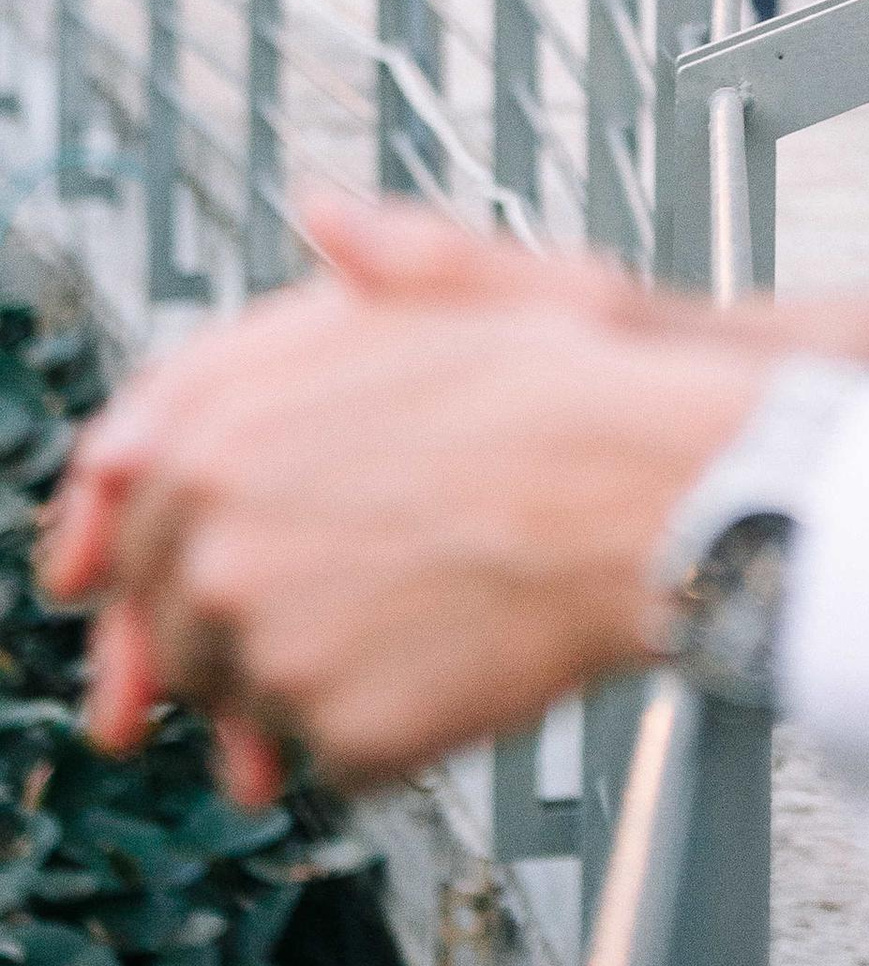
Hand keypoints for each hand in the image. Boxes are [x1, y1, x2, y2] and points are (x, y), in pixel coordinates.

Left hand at [40, 202, 868, 797]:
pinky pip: (317, 754)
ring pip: (233, 693)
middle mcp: (224, 533)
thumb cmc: (589, 388)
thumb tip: (325, 211)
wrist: (677, 493)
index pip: (118, 486)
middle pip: (159, 608)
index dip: (106, 528)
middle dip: (203, 622)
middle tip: (279, 620)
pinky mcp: (337, 732)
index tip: (94, 566)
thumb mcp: (477, 279)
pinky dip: (361, 729)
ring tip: (392, 630)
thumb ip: (375, 260)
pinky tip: (435, 666)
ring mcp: (274, 642)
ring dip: (284, 682)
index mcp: (229, 417)